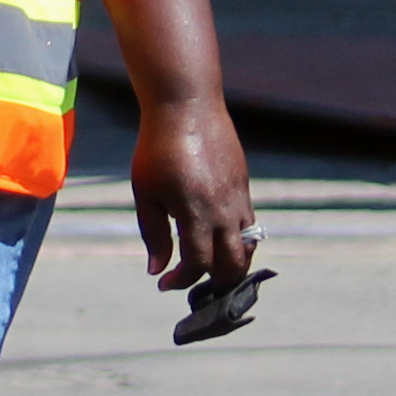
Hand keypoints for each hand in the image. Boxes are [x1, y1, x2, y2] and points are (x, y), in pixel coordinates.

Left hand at [127, 90, 255, 290]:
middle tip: (195, 288)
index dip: (182, 281)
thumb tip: (157, 270)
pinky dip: (240, 244)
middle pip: (232, 265)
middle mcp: (224, 210)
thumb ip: (153, 234)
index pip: (199, 264)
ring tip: (210, 271)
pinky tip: (220, 243)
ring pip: (247, 248)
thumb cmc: (157, 148)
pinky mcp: (244, 187)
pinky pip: (250, 227)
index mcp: (196, 212)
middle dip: (215, 285)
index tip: (165, 283)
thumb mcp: (146, 192)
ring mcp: (238, 198)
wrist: (186, 107)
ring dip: (232, 267)